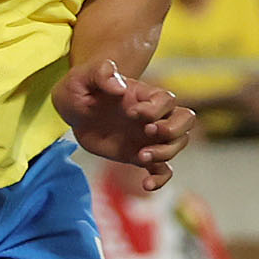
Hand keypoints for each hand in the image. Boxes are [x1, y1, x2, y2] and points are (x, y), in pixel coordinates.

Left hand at [52, 57, 194, 191]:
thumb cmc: (79, 89)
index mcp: (142, 94)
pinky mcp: (139, 155)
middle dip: (172, 129)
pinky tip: (145, 185)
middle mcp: (152, 115)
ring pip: (178, 144)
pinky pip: (162, 170)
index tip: (131, 113)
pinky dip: (160, 179)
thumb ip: (101, 73)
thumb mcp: (83, 76)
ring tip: (140, 156)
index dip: (155, 108)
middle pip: (185, 120)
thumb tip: (119, 87)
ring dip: (165, 152)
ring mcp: (148, 137)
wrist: (73, 112)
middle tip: (148, 133)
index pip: (166, 99)